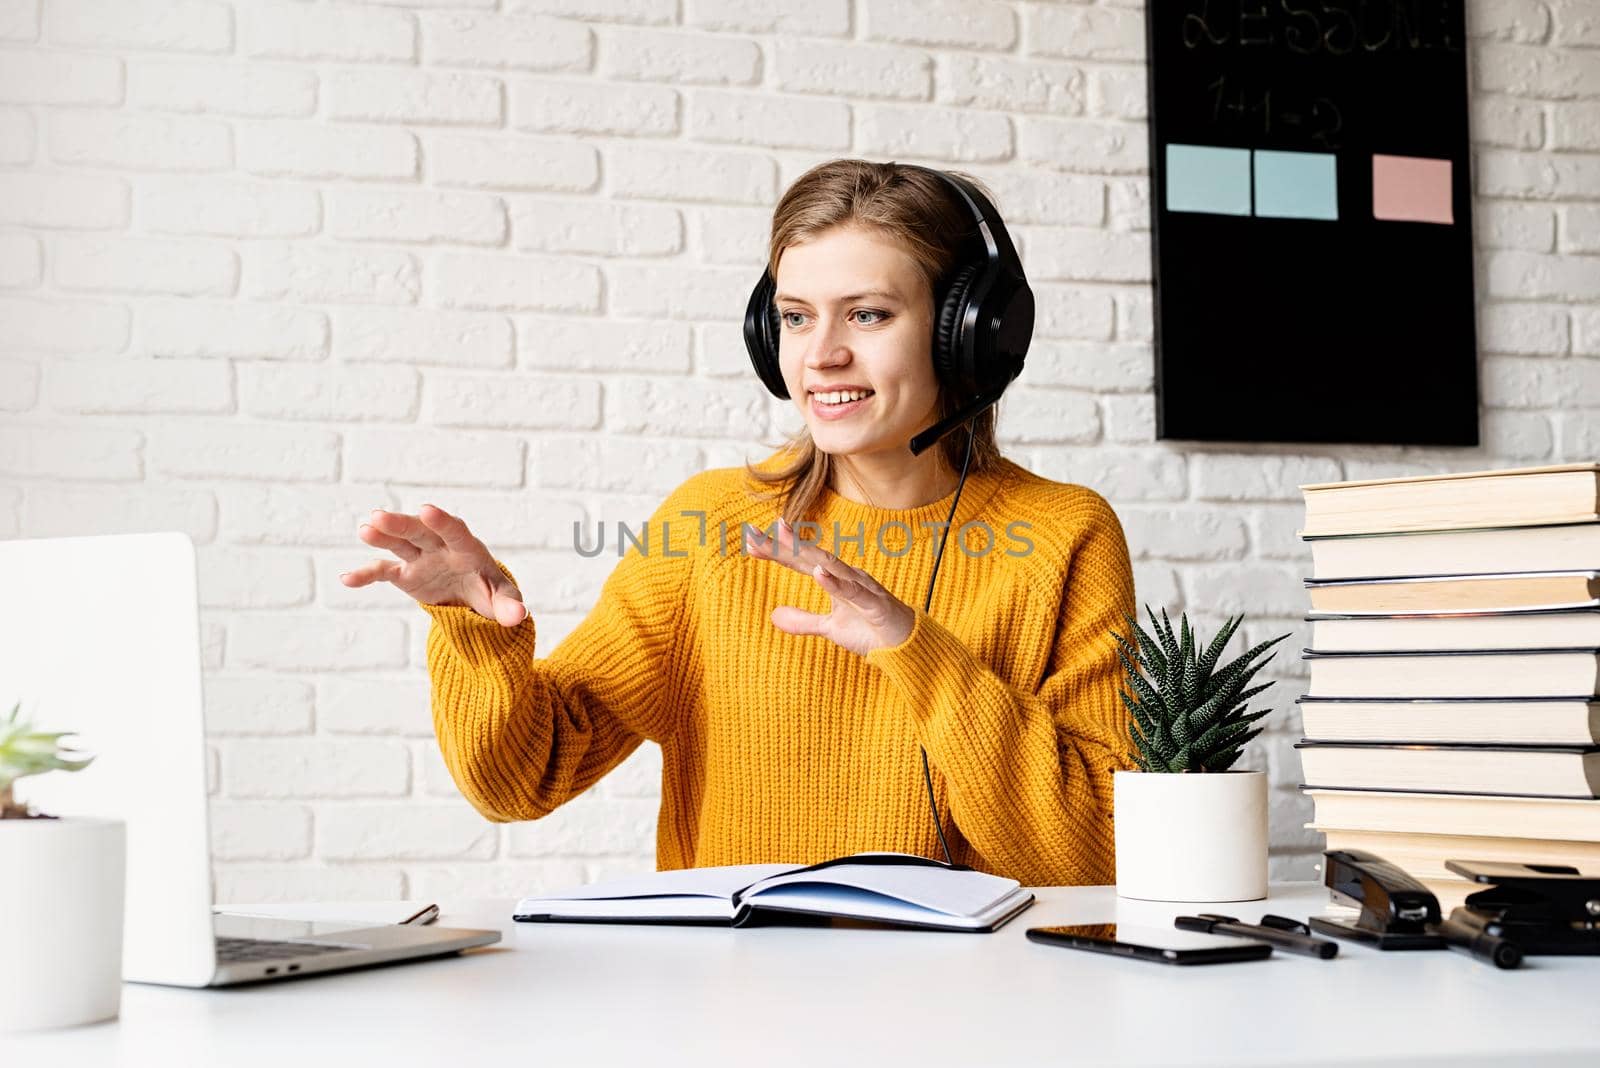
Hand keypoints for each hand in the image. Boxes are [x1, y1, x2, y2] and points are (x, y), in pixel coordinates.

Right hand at [340, 504, 527, 627]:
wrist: (475, 600)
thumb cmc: (492, 593)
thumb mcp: (503, 600)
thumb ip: (508, 606)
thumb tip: (518, 616)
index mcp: (468, 549)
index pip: (455, 531)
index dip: (442, 522)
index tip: (427, 510)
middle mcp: (441, 548)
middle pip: (420, 532)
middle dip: (402, 524)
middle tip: (379, 516)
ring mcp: (421, 559)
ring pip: (400, 543)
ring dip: (383, 536)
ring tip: (365, 529)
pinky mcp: (406, 574)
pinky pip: (383, 572)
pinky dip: (366, 574)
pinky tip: (347, 579)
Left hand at [745, 517, 914, 657]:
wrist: (907, 647)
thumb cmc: (871, 630)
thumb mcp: (830, 627)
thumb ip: (803, 620)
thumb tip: (773, 615)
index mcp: (835, 579)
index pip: (801, 561)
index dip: (776, 552)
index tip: (750, 543)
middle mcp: (847, 576)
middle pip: (810, 556)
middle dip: (783, 545)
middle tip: (754, 533)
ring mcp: (862, 588)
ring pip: (830, 565)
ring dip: (806, 552)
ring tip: (782, 538)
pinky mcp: (875, 604)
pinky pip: (854, 592)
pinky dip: (836, 583)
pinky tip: (819, 574)